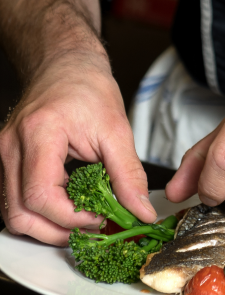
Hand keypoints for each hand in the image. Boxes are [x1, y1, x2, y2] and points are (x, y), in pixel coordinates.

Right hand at [0, 55, 156, 244]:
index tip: (99, 217)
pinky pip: (14, 199)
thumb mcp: (117, 130)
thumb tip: (141, 211)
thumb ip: (129, 175)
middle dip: (57, 231)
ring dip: (46, 226)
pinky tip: (66, 205)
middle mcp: (12, 146)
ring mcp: (4, 154)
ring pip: (12, 212)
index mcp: (39, 133)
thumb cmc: (87, 86)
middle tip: (92, 227)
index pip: (40, 196)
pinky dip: (39, 212)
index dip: (70, 217)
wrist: (66, 63)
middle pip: (20, 213)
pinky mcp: (7, 159)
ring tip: (81, 220)